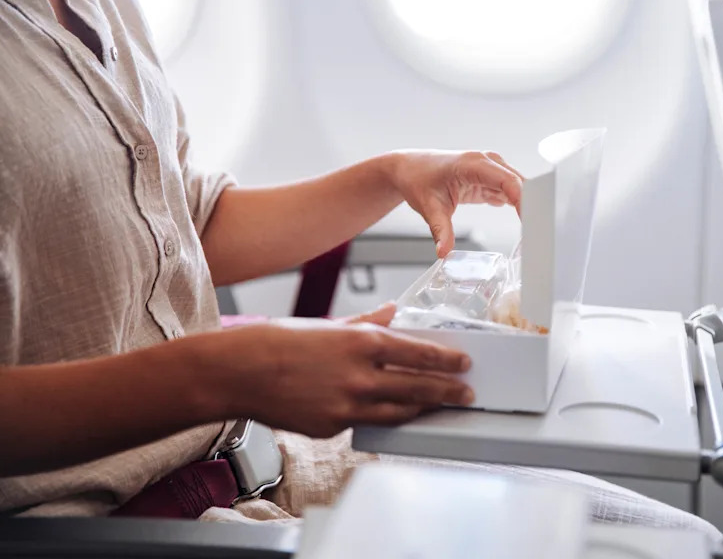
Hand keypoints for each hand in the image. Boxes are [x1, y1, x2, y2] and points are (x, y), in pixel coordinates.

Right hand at [234, 305, 472, 438]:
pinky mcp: (333, 427)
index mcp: (363, 343)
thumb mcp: (328, 323)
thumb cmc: (278, 342)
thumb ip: (366, 321)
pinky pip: (368, 423)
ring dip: (426, 409)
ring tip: (442, 407)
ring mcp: (348, 406)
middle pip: (419, 387)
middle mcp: (362, 376)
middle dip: (449, 391)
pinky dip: (384, 417)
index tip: (463, 363)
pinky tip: (398, 414)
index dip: (447, 360)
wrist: (239, 372)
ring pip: (401, 411)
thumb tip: (392, 311)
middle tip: (466, 393)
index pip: (420, 354)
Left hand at [387, 151, 523, 256]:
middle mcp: (487, 162)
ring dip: (527, 207)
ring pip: (519, 188)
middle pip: (520, 184)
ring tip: (535, 232)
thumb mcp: (429, 207)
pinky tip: (524, 224)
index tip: (532, 222)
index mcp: (474, 164)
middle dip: (532, 206)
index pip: (508, 181)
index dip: (524, 201)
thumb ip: (440, 230)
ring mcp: (491, 169)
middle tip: (539, 233)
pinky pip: (511, 192)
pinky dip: (518, 207)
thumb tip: (444, 253)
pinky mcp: (491, 179)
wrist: (410, 169)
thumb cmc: (419, 180)